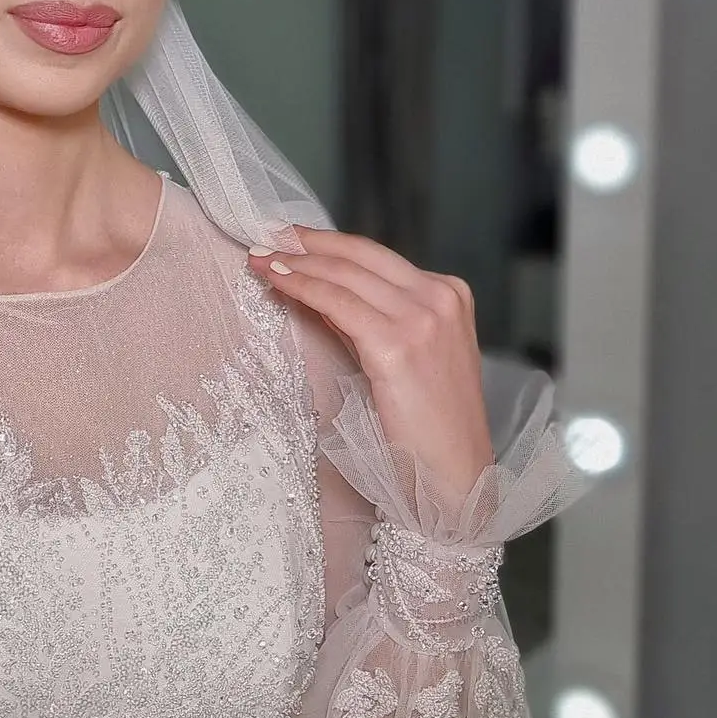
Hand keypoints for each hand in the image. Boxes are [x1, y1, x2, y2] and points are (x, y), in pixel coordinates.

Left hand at [248, 228, 494, 512]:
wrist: (455, 479)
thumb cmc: (429, 432)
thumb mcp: (407, 361)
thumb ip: (372, 322)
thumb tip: (322, 295)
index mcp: (450, 295)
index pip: (378, 259)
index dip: (330, 245)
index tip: (293, 239)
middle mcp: (440, 298)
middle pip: (361, 258)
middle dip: (308, 245)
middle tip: (268, 238)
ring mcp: (424, 318)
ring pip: (345, 276)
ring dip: (296, 264)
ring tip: (261, 259)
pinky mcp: (398, 344)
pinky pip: (338, 304)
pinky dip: (302, 287)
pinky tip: (276, 282)